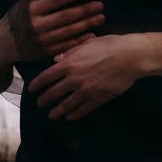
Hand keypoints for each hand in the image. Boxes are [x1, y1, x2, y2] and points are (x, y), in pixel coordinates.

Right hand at [0, 0, 104, 65]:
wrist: (1, 44)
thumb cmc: (14, 19)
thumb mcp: (23, 2)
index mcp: (32, 9)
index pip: (57, 0)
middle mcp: (38, 25)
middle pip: (66, 16)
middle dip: (85, 10)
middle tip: (100, 5)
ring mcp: (42, 40)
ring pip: (69, 31)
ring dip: (86, 24)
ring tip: (100, 18)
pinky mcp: (45, 52)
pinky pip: (66, 46)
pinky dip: (80, 40)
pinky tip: (92, 34)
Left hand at [28, 33, 149, 120]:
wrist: (130, 56)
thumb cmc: (109, 45)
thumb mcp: (87, 44)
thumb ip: (70, 52)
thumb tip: (56, 59)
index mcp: (70, 63)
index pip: (47, 76)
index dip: (37, 84)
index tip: (31, 90)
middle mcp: (74, 78)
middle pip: (54, 92)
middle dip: (44, 99)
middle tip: (39, 104)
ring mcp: (86, 90)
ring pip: (67, 104)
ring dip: (57, 111)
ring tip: (51, 115)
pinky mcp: (98, 98)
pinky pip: (83, 109)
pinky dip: (75, 114)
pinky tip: (70, 117)